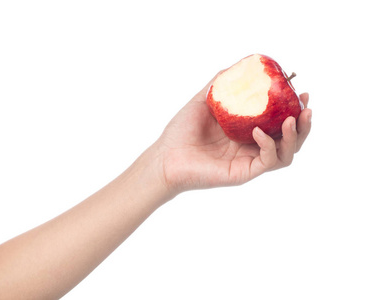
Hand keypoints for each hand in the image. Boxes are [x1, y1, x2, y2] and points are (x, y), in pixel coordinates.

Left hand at [154, 76, 311, 195]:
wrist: (165, 157)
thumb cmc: (181, 131)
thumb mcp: (203, 101)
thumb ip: (220, 84)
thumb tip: (238, 65)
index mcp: (245, 130)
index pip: (277, 121)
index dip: (293, 108)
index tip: (300, 92)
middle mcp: (251, 146)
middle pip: (288, 139)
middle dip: (303, 124)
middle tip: (306, 108)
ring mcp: (248, 160)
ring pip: (285, 154)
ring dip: (295, 137)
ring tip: (292, 120)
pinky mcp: (244, 172)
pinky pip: (268, 162)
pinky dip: (269, 146)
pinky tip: (259, 132)